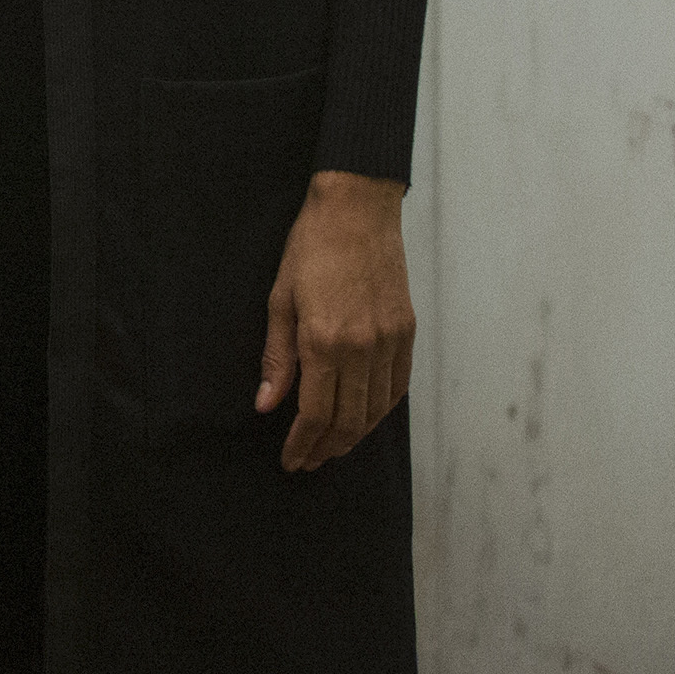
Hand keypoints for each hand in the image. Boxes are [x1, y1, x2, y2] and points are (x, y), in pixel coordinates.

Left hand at [258, 170, 412, 471]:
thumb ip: (277, 357)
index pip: (316, 412)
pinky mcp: (407, 332)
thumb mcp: (280, 299)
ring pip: (376, 410)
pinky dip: (380, 411)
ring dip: (354, 436)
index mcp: (324, 341)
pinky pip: (397, 387)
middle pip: (349, 420)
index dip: (302, 443)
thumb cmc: (310, 248)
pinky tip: (364, 419)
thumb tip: (267, 405)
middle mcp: (362, 348)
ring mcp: (390, 341)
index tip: (291, 460)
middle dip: (326, 448)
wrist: (357, 211)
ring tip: (331, 448)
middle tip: (308, 462)